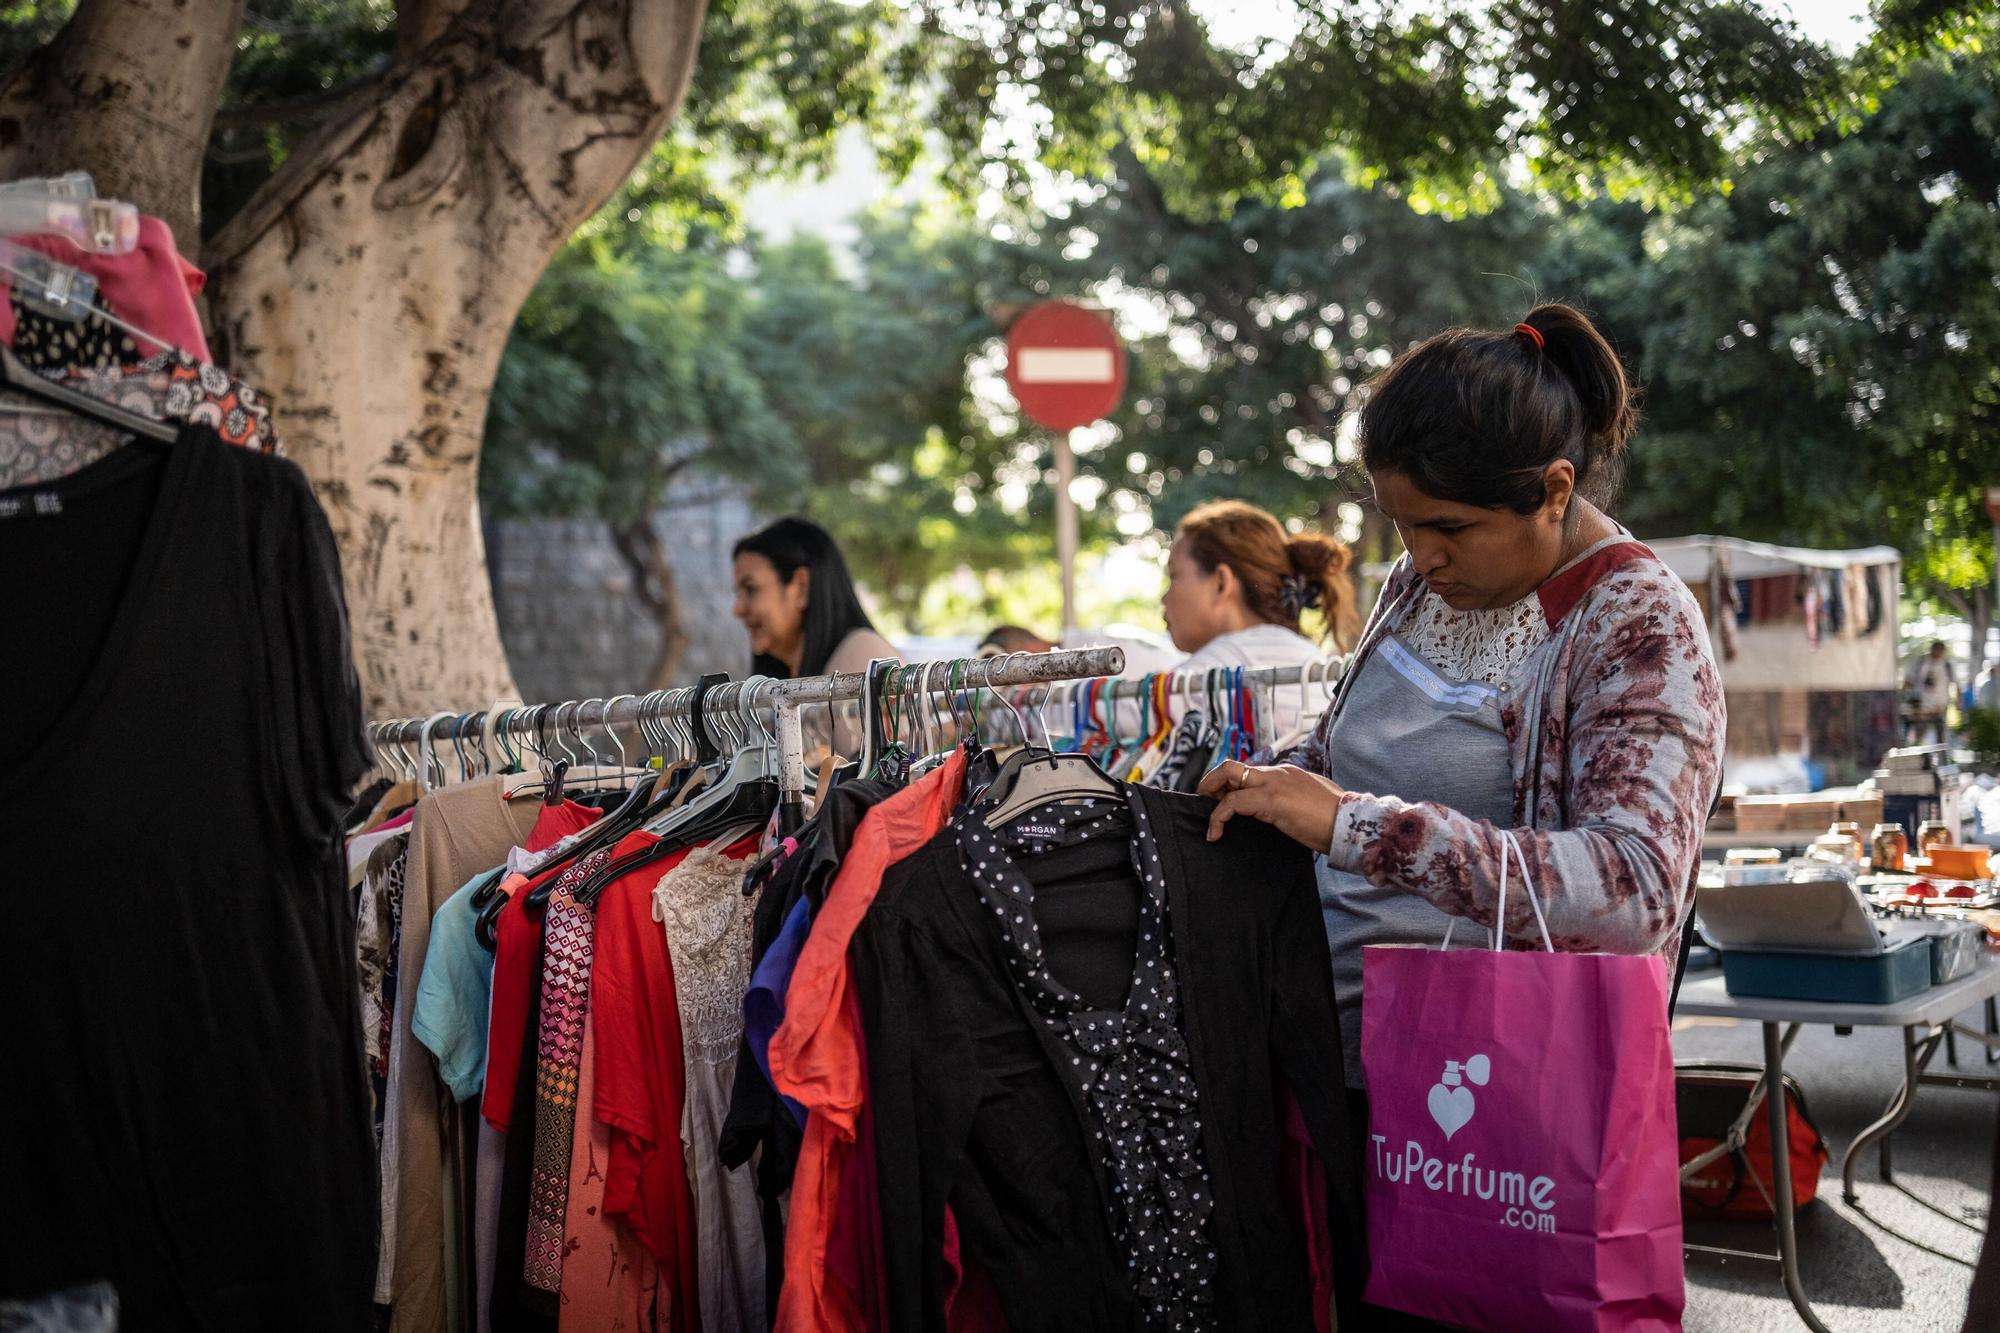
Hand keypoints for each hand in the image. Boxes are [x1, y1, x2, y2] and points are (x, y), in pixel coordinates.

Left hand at [1197, 760, 1346, 850]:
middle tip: (1205, 801)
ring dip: (1210, 793)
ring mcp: (1273, 783)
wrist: (1351, 824)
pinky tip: (1216, 833)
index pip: (1249, 771)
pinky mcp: (1270, 800)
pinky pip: (1232, 803)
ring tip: (1207, 818)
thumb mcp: (1310, 804)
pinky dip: (1218, 817)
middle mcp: (1277, 772)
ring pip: (1228, 776)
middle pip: (1232, 766)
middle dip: (1212, 781)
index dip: (1230, 785)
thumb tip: (1280, 812)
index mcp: (1287, 773)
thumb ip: (1292, 802)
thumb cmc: (1335, 820)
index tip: (1221, 801)